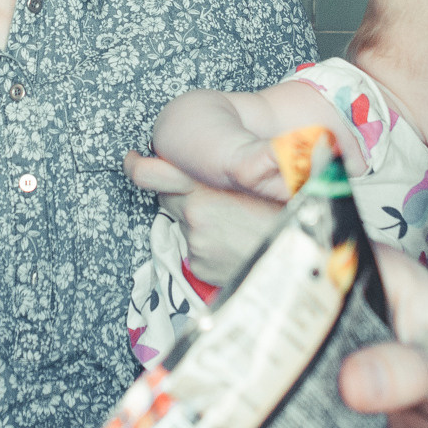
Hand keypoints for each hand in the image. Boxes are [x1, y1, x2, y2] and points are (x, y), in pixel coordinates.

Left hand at [123, 153, 285, 287]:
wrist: (296, 265)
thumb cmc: (288, 218)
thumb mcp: (263, 185)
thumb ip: (233, 175)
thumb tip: (226, 166)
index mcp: (206, 190)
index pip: (157, 174)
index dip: (139, 165)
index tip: (131, 159)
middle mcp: (194, 216)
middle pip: (170, 199)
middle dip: (183, 196)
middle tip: (212, 197)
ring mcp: (195, 244)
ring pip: (188, 226)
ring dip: (202, 224)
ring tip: (237, 226)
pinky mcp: (199, 268)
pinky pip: (197, 251)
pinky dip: (210, 248)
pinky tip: (236, 246)